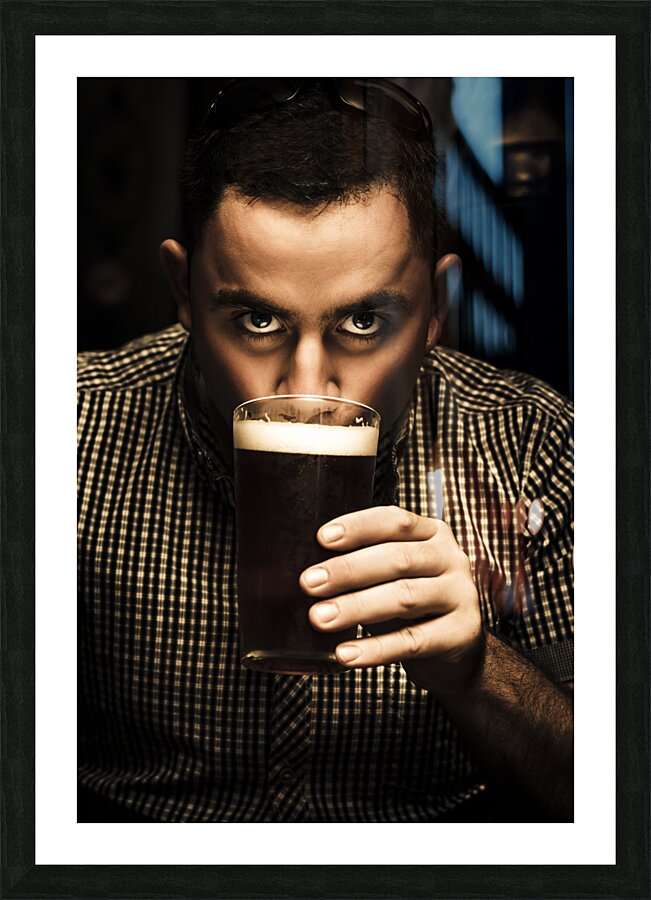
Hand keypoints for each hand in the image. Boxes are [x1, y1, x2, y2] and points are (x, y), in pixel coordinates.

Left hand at [300, 506, 483, 695]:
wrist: (457, 653)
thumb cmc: (412, 606)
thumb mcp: (392, 578)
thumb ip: (363, 567)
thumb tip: (308, 571)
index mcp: (432, 534)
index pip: (395, 521)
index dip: (358, 527)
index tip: (322, 538)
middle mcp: (450, 558)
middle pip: (397, 558)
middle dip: (348, 570)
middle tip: (309, 583)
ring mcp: (461, 594)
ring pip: (404, 597)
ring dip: (356, 607)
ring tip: (320, 618)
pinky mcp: (461, 633)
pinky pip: (413, 641)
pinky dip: (376, 649)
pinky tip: (346, 653)